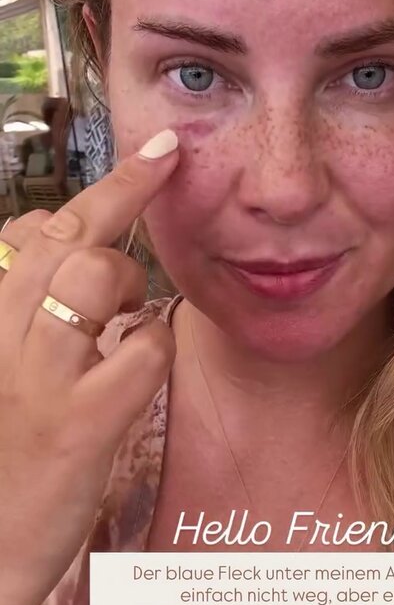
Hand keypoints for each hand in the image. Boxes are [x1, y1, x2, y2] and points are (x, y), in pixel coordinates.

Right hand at [0, 129, 179, 604]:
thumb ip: (26, 303)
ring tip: (122, 321)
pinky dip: (151, 352)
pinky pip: (141, 351)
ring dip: (130, 285)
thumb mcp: (3, 363)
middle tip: (166, 166)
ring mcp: (42, 375)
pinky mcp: (80, 421)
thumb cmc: (2, 450)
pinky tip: (135, 373)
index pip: (39, 228)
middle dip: (128, 193)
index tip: (152, 154)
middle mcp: (5, 332)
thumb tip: (65, 244)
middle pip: (72, 235)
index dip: (103, 187)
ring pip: (98, 276)